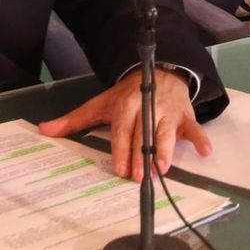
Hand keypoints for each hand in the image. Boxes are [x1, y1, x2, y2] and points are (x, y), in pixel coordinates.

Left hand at [38, 69, 210, 178]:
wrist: (159, 72)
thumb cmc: (127, 95)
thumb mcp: (101, 103)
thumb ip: (75, 120)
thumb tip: (44, 130)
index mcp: (126, 104)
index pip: (122, 129)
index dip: (121, 148)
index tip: (119, 168)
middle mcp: (148, 107)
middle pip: (144, 134)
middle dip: (142, 155)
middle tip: (139, 177)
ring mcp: (169, 111)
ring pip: (167, 132)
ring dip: (166, 150)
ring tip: (163, 169)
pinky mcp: (186, 115)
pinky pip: (195, 127)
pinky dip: (201, 139)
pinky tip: (205, 152)